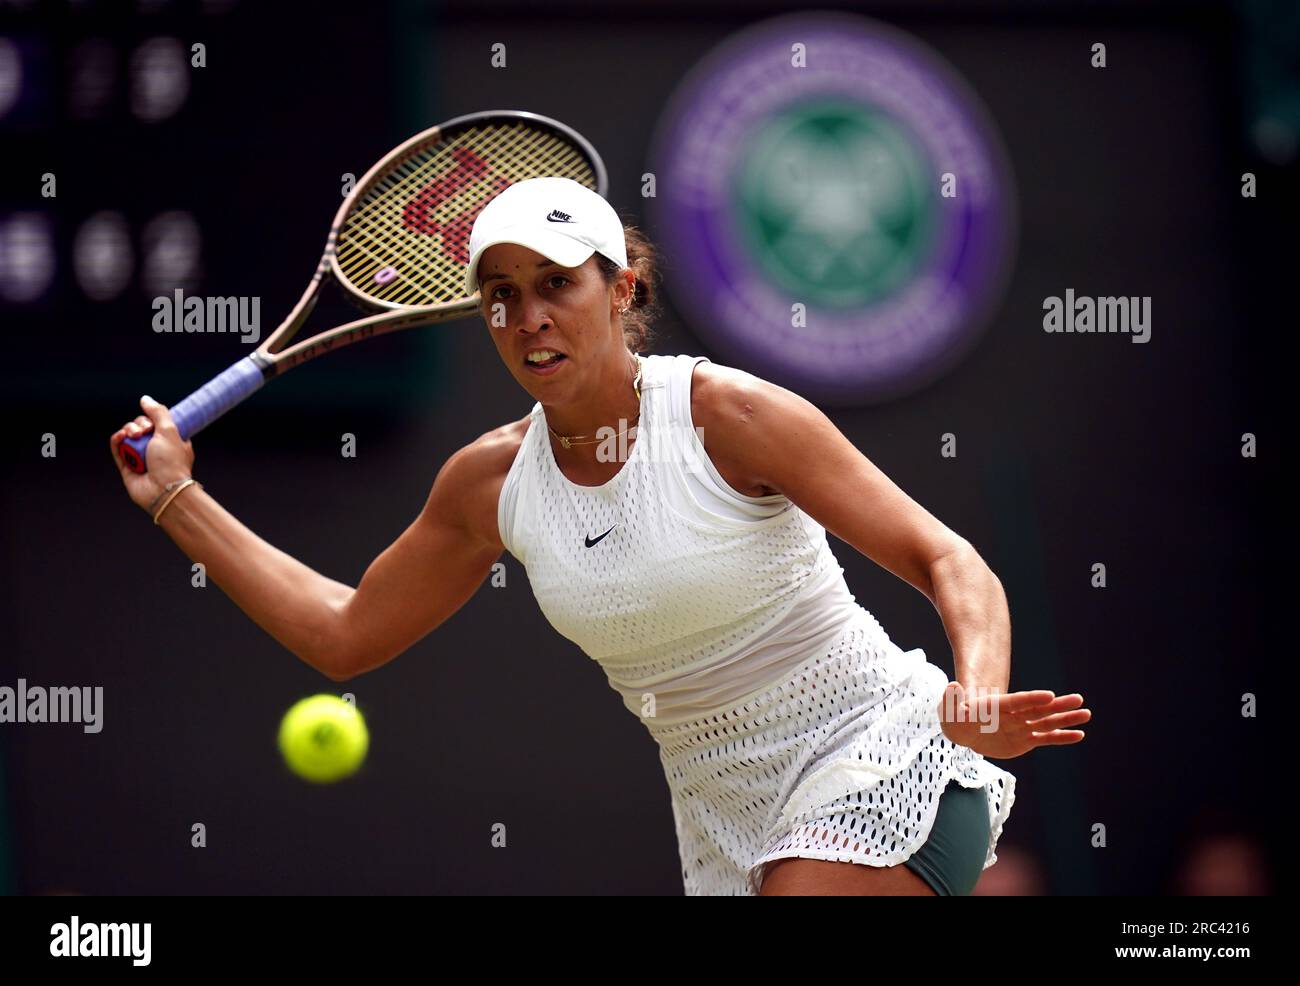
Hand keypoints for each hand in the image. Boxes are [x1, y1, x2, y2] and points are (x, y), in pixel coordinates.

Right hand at [109, 395, 195, 514]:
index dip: (153, 418)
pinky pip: (117, 447)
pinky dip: (117, 440)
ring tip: (134, 435)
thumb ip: (158, 412)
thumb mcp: (170, 431)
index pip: (158, 422)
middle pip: (141, 426)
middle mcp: (156, 449)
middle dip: (140, 423)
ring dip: (128, 430)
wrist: (163, 490)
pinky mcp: (127, 466)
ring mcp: (141, 457)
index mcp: (172, 441)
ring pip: (128, 435)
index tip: (153, 419)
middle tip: (145, 430)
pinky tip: (120, 437)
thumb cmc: (171, 462)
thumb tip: (145, 399)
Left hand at [937, 682, 1089, 758]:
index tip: (1049, 695)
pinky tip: (1078, 735)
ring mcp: (1022, 726)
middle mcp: (1014, 715)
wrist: (964, 731)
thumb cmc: (955, 718)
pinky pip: (1046, 738)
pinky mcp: (1025, 739)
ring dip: (1066, 719)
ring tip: (1085, 714)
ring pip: (1046, 722)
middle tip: (1079, 700)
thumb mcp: (949, 709)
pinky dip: (1061, 737)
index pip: (1017, 701)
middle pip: (1038, 709)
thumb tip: (951, 685)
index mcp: (997, 706)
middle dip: (1058, 705)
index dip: (1032, 698)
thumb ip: (952, 698)